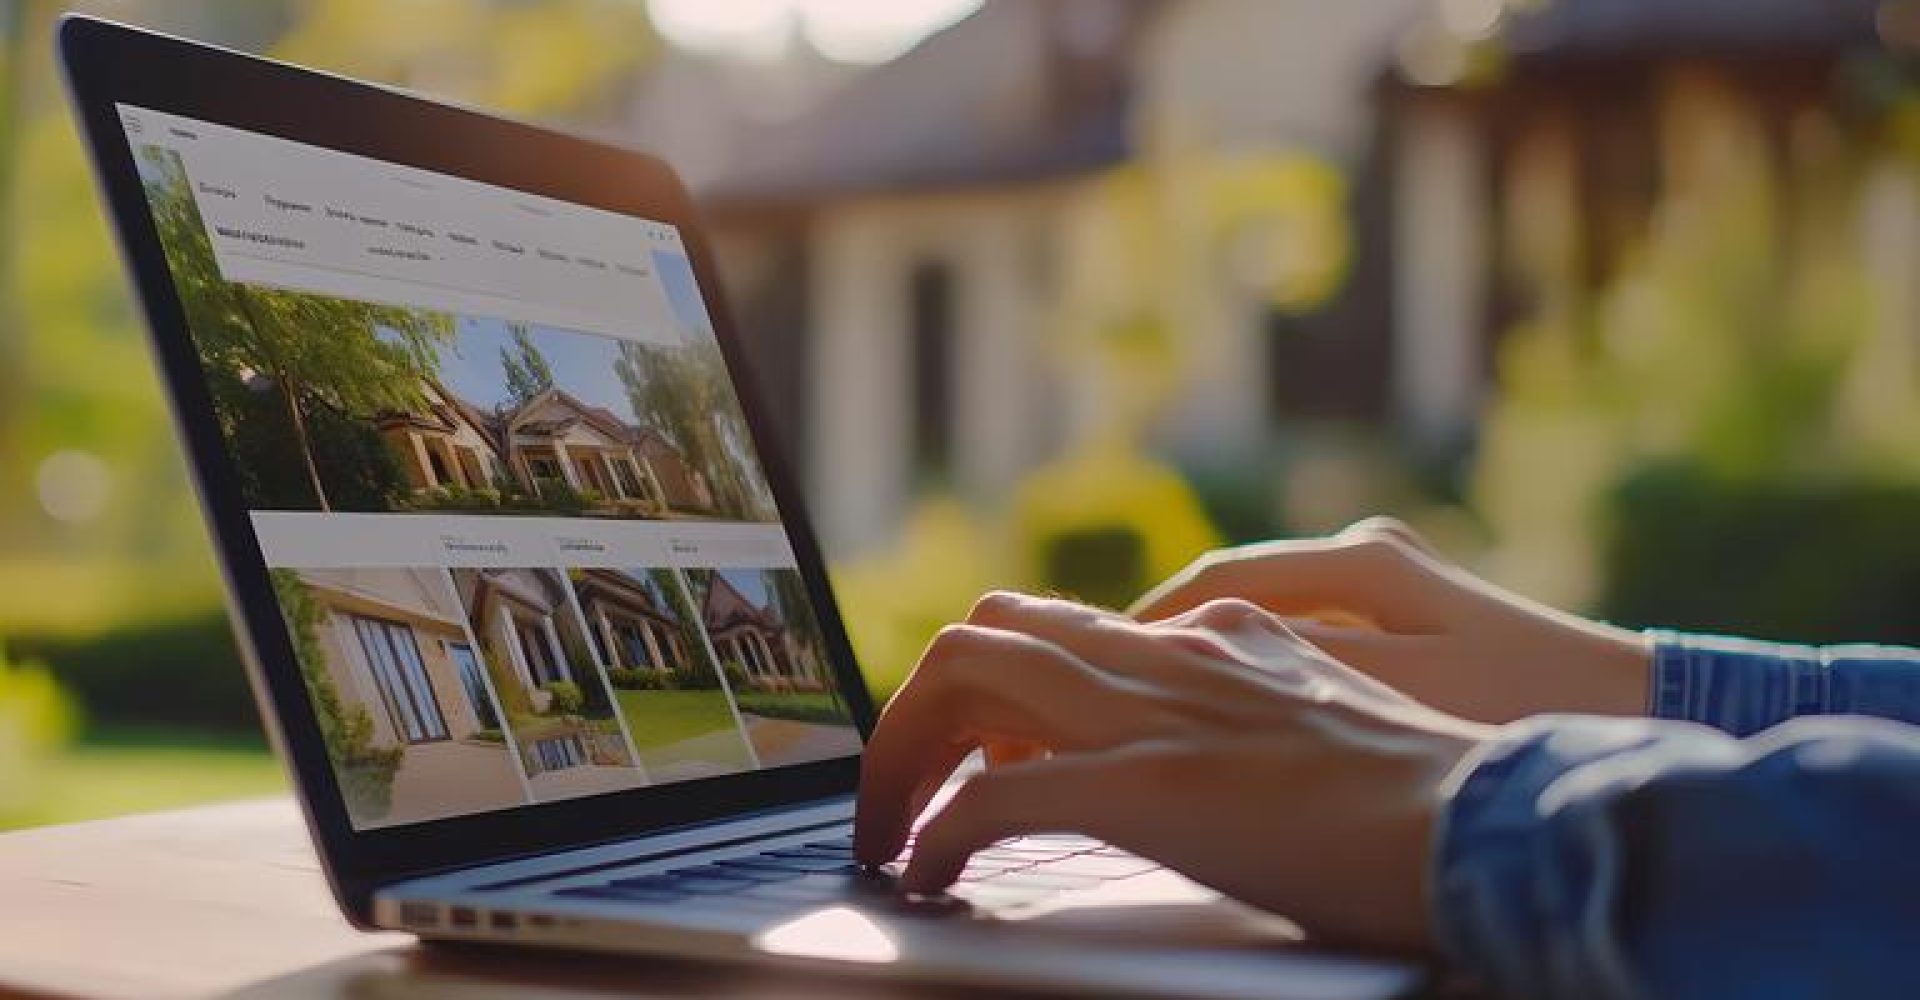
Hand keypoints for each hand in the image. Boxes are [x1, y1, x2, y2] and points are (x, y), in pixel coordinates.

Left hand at [853, 592, 1495, 950]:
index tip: (964, 746)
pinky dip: (938, 830)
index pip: (1058, 624)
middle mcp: (1170, 654)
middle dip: (921, 705)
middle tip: (902, 784)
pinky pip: (995, 795)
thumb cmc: (1431, 796)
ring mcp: (1155, 714)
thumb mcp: (1329, 719)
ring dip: (902, 753)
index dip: (988, 681)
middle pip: (988, 628)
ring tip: (887, 828)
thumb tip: (1199, 748)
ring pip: (966, 674)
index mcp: (1215, 638)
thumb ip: (1254, 710)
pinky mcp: (1149, 786)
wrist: (1495, 821)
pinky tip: (926, 873)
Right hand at [1128, 517, 1651, 723]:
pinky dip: (1272, 661)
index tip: (1097, 664)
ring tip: (1174, 704)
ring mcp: (1393, 580)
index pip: (1220, 578)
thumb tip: (1199, 653)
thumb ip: (1296, 668)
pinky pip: (1313, 631)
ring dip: (1223, 651)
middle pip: (1241, 590)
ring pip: (1274, 613)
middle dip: (1177, 636)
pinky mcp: (1414, 611)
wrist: (1639, 704)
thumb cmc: (1521, 704)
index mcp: (1360, 561)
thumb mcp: (1396, 691)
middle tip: (1121, 688)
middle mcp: (1369, 553)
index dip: (1150, 621)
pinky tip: (1256, 705)